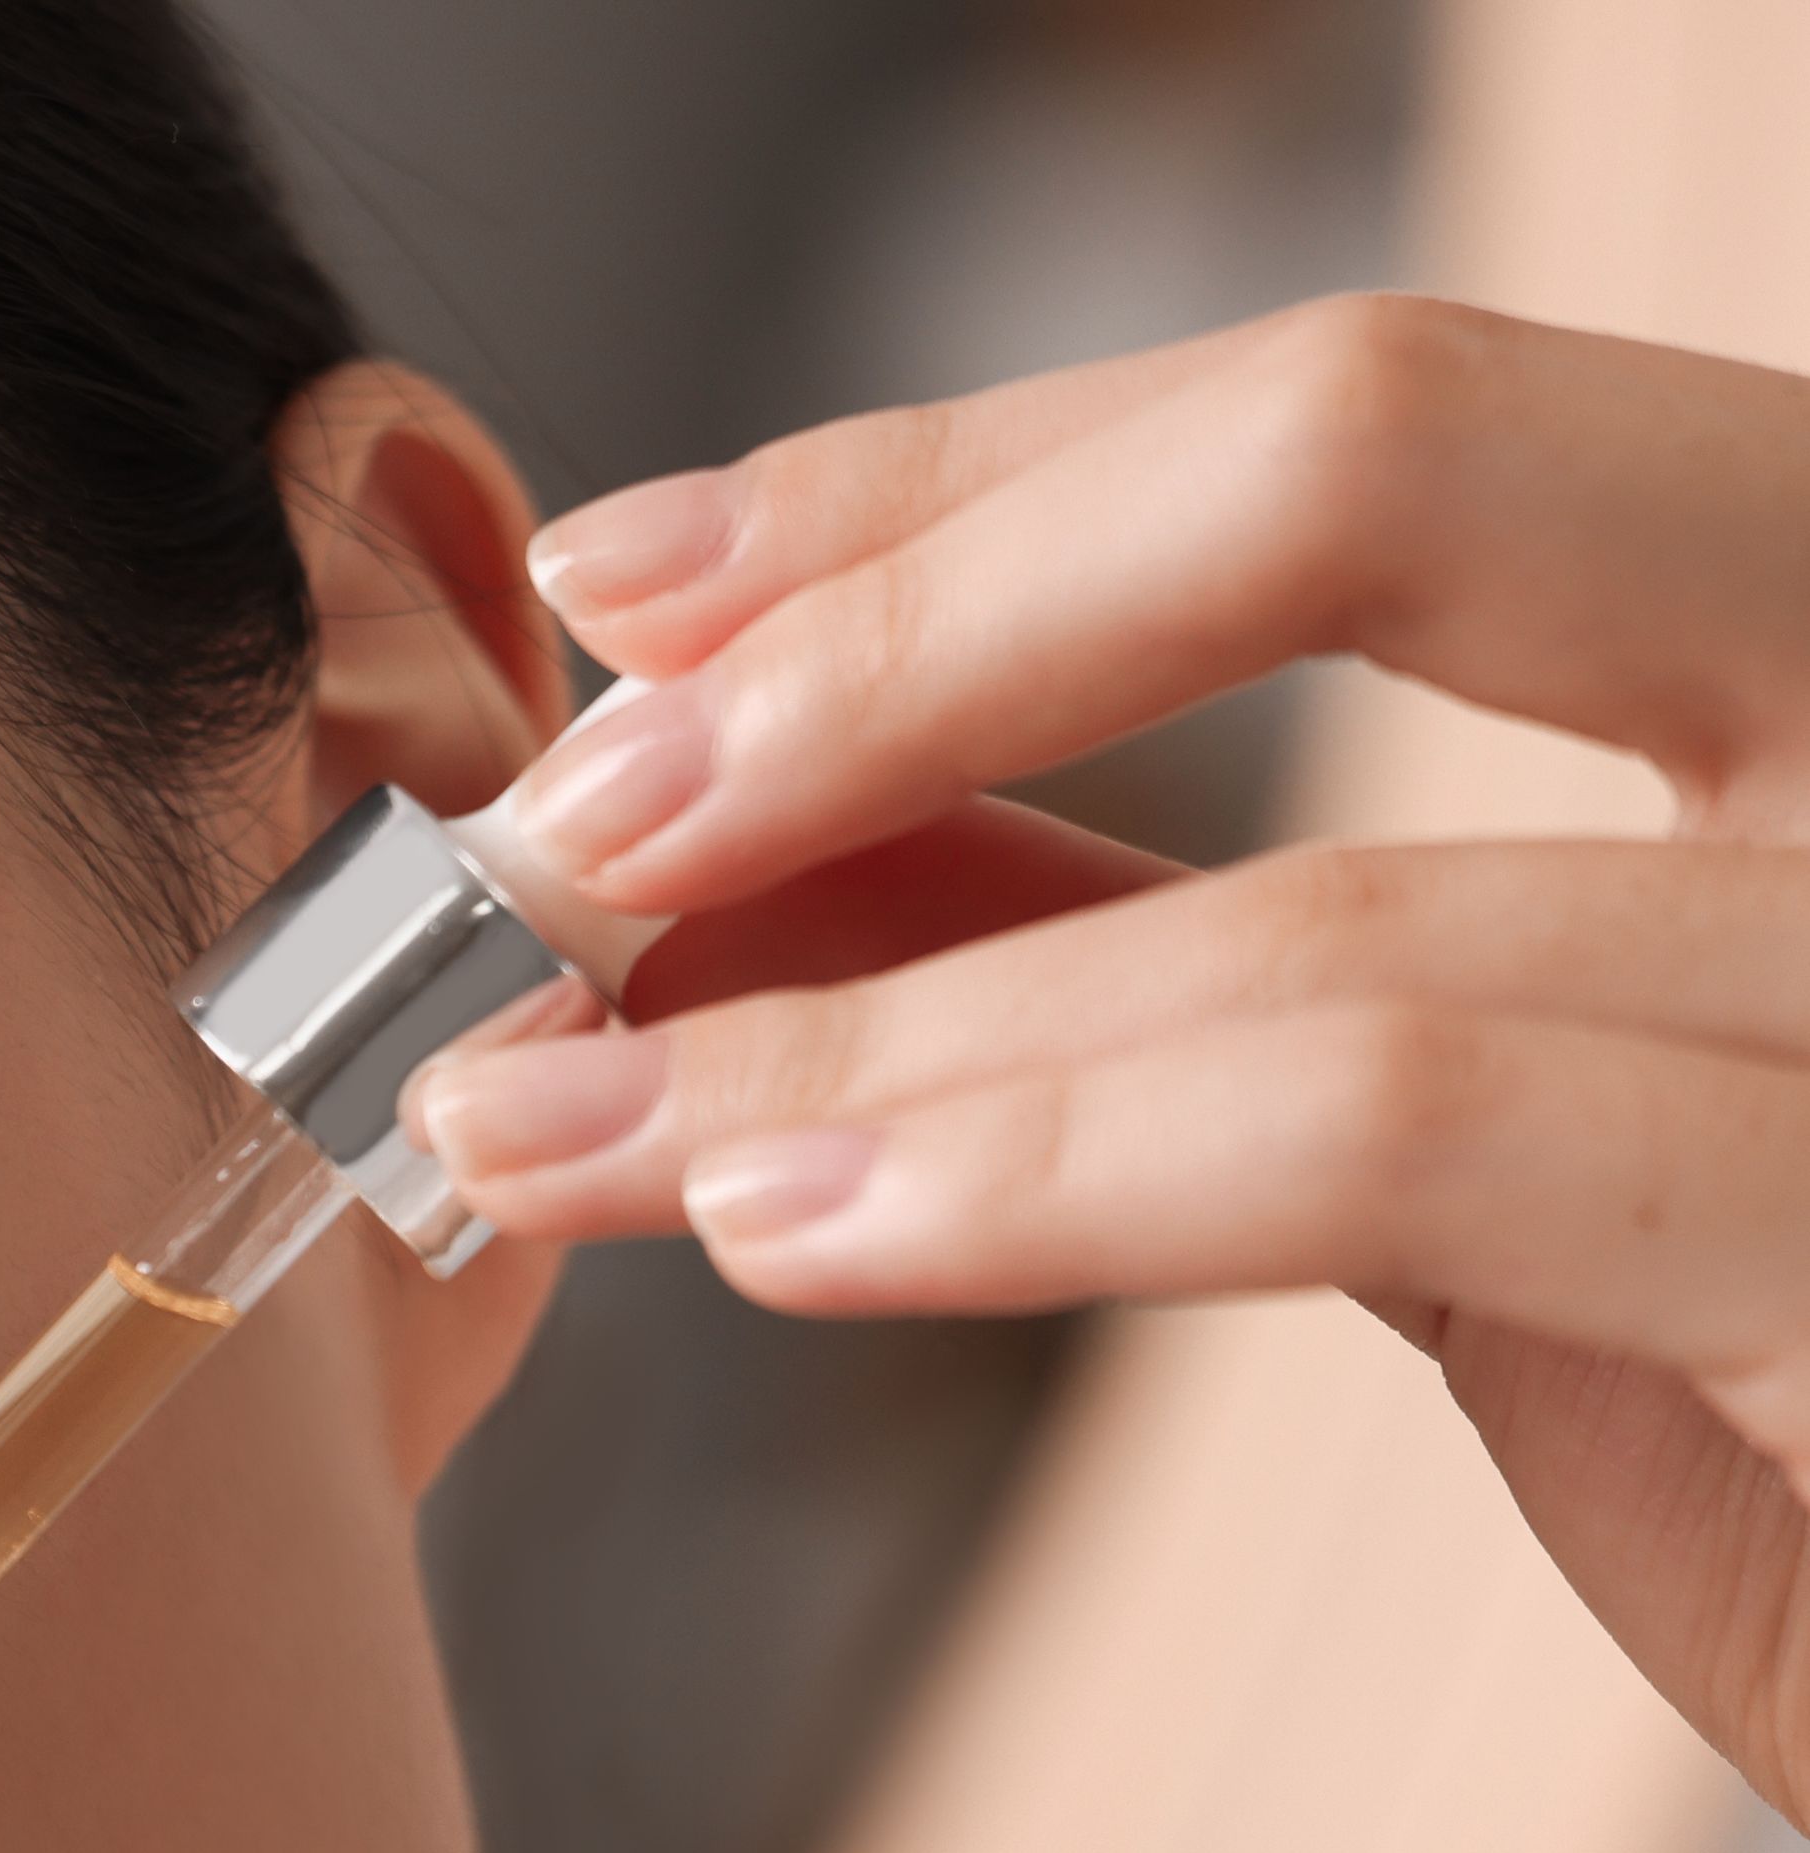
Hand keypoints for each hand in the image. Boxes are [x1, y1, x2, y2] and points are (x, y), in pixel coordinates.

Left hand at [408, 298, 1809, 1829]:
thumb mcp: (1503, 1145)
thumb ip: (1201, 967)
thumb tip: (798, 856)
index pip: (1398, 421)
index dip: (971, 483)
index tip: (636, 598)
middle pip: (1400, 460)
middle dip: (904, 628)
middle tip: (565, 812)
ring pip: (1343, 888)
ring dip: (867, 1023)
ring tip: (556, 1123)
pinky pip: (1418, 1138)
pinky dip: (1044, 1174)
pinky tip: (796, 1225)